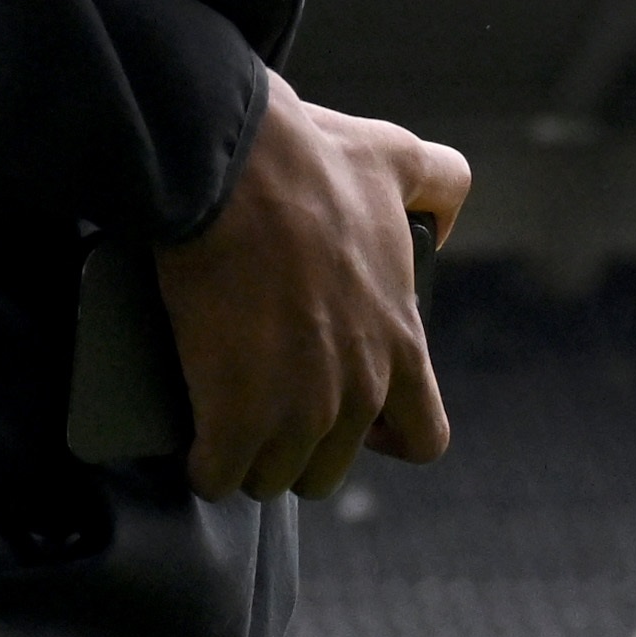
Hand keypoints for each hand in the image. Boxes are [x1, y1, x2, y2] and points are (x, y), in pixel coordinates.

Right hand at [152, 72, 469, 498]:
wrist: (231, 170)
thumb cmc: (309, 162)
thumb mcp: (397, 158)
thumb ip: (441, 185)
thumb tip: (442, 224)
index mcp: (400, 342)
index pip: (424, 437)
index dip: (388, 435)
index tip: (355, 416)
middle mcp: (359, 389)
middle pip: (330, 468)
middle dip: (299, 449)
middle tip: (268, 408)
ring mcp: (298, 410)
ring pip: (273, 478)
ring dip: (248, 459)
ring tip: (225, 419)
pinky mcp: (235, 417)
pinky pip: (218, 476)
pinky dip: (203, 465)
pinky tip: (193, 440)